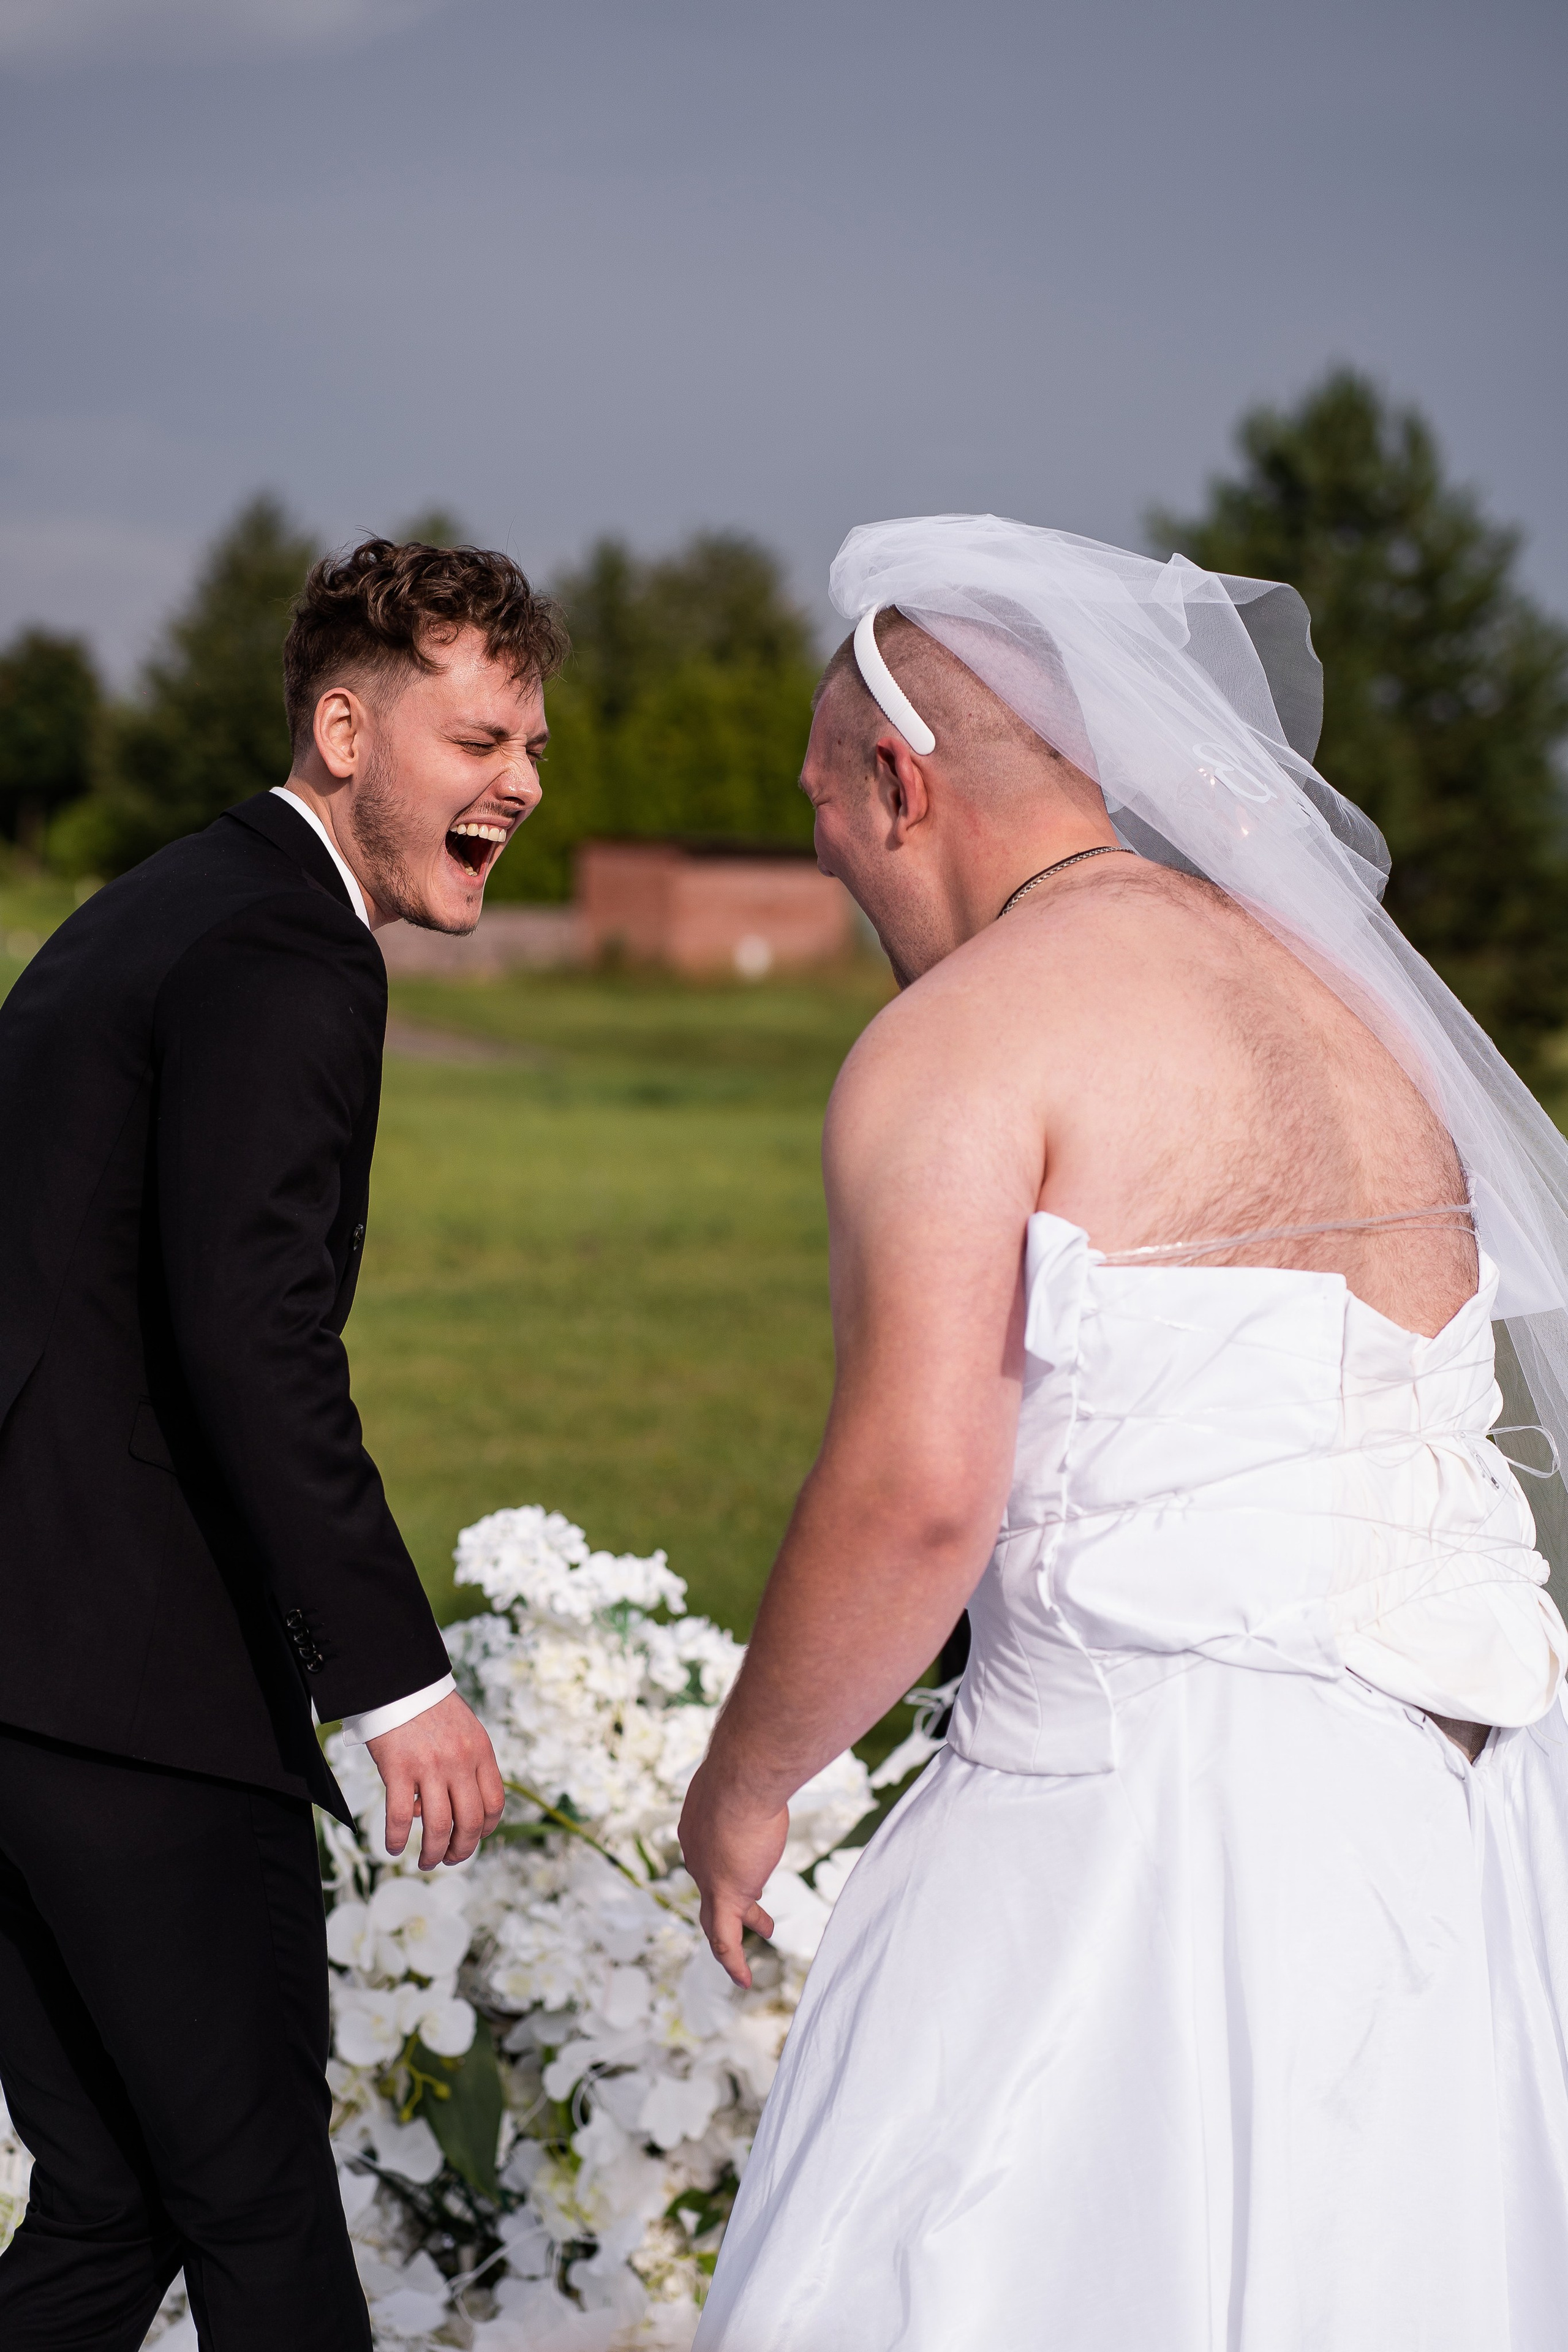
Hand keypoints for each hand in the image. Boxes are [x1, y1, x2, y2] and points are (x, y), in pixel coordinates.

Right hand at [367, 1691, 504, 1869]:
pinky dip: (397, 1839)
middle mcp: (460, 1762)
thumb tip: (462, 1801)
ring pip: (438, 1827)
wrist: (400, 1680)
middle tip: (450, 1859)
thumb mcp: (465, 1729)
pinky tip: (395, 1848)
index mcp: (481, 1752)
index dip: (487, 1829)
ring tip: (426, 1862)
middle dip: (462, 1850)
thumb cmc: (430, 1706)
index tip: (475, 1837)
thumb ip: (470, 1762)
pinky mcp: (398, 1769)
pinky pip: (400, 1817)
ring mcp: (430, 1767)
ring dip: (433, 1853)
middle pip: (470, 1822)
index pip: (494, 1803)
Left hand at [678, 1760, 788, 1988]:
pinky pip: (726, 1940)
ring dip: (734, 1929)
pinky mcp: (727, 1895)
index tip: (749, 1856)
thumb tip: (778, 1766)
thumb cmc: (751, 1765)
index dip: (730, 1856)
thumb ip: (758, 1779)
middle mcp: (695, 1852)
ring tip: (749, 1946)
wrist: (742, 1776)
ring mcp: (706, 1876)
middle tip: (744, 1902)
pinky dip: (732, 1961)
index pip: (711, 1848)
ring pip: (714, 1917)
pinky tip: (743, 1980)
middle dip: (725, 1896)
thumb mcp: (750, 1772)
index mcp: (698, 1822)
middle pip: (709, 1881)